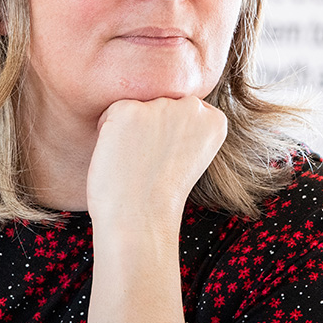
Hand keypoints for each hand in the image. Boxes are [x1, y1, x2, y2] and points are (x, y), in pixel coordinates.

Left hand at [86, 97, 226, 231]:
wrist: (141, 220)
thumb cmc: (161, 194)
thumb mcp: (190, 154)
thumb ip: (185, 125)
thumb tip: (162, 107)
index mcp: (215, 119)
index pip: (181, 108)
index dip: (168, 136)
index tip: (169, 161)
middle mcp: (192, 106)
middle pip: (158, 102)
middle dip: (149, 128)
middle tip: (150, 164)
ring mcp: (161, 106)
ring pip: (135, 106)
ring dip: (128, 130)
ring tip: (136, 162)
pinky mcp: (129, 109)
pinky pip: (110, 112)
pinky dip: (107, 133)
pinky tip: (120, 156)